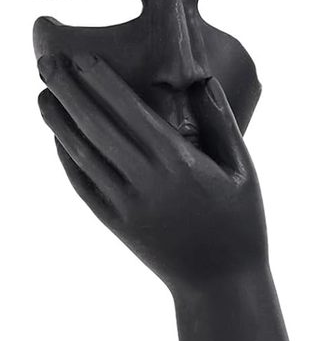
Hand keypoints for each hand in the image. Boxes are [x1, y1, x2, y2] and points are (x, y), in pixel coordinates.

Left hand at [37, 46, 266, 292]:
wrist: (221, 283)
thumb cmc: (241, 223)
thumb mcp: (245, 171)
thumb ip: (223, 124)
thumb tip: (203, 82)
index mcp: (180, 162)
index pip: (129, 111)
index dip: (101, 82)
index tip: (82, 58)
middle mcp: (147, 180)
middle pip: (96, 126)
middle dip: (69, 91)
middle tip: (48, 63)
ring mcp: (126, 204)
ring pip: (82, 153)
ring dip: (58, 121)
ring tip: (43, 94)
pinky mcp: (115, 223)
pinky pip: (82, 183)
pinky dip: (66, 157)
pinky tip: (58, 137)